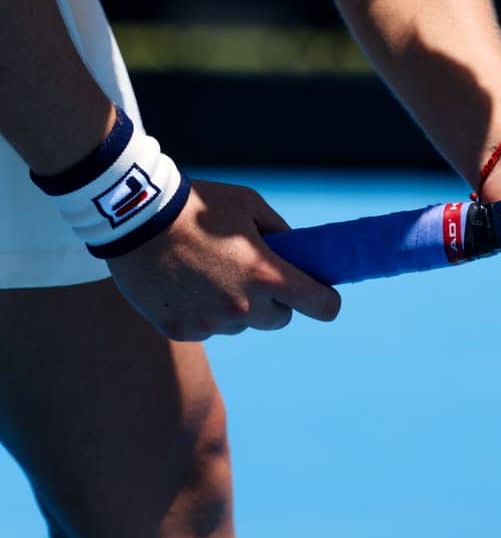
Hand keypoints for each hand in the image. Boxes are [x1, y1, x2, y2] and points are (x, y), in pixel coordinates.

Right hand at [107, 178, 341, 340]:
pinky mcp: (183, 332)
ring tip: (212, 273)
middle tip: (256, 275)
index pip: (320, 306)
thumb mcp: (250, 206)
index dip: (326, 301)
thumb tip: (299, 253)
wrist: (139, 219)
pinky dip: (205, 312)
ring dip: (238, 307)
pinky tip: (187, 284)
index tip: (322, 294)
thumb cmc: (201, 206)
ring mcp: (211, 323)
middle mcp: (243, 308)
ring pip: (242, 324)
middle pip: (280, 319)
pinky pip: (209, 328)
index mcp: (266, 275)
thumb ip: (280, 233)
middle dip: (276, 300)